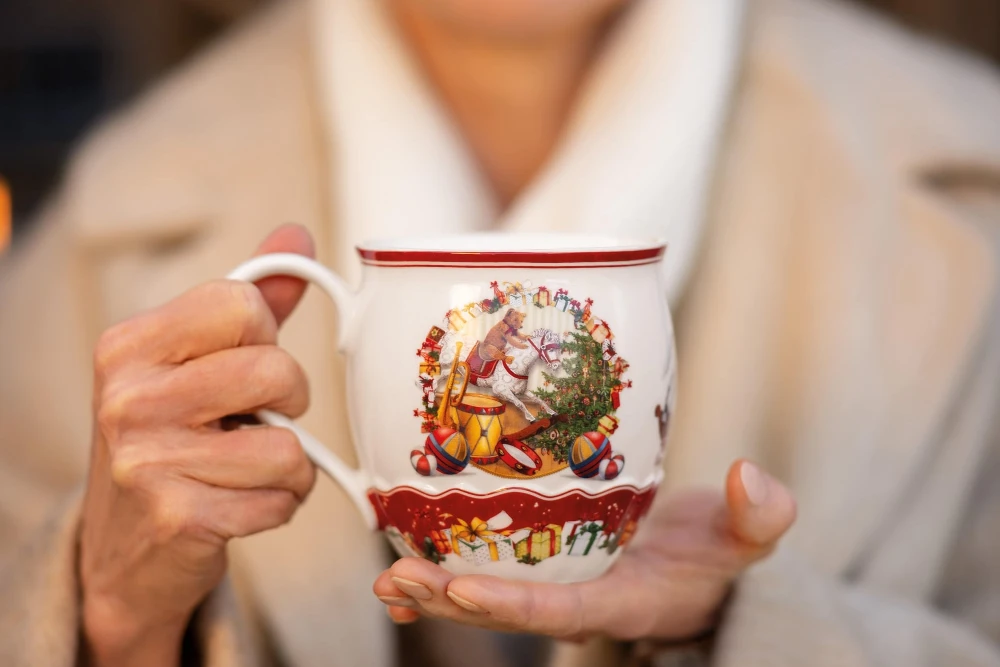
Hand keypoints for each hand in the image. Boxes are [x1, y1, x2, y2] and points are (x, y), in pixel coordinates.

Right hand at [79, 225, 316, 666]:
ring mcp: (147, 461)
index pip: (241, 304)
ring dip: (289, 465)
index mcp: (129, 345)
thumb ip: (249, 303)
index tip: (244, 363)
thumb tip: (296, 235)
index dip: (264, 337)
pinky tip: (238, 504)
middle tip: (260, 419)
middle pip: (275, 372)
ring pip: (289, 447)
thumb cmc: (173, 439)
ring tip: (248, 468)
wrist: (125, 551)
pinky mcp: (178, 518)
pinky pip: (282, 499)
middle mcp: (127, 398)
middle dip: (290, 402)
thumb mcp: (194, 364)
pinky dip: (278, 506)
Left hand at [373, 460, 795, 641]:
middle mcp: (580, 600)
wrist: (701, 561)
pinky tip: (406, 559)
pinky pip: (491, 568)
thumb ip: (760, 517)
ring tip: (387, 574)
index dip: (510, 605)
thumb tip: (748, 477)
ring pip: (488, 590)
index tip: (459, 592)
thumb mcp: (750, 538)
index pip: (561, 608)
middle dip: (450, 599)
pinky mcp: (545, 561)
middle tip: (396, 580)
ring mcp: (558, 583)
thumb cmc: (720, 551)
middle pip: (506, 607)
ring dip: (436, 586)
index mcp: (622, 600)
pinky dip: (449, 568)